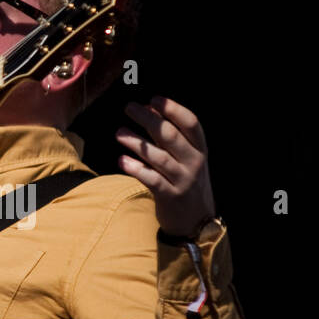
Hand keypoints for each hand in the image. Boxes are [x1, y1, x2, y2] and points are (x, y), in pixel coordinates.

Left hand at [116, 95, 215, 237]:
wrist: (196, 220)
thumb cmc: (185, 180)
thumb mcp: (186, 157)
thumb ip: (169, 134)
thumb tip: (149, 107)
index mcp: (200, 149)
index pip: (191, 123)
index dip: (173, 108)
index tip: (154, 98)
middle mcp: (194, 162)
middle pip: (171, 136)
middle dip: (149, 119)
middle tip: (129, 108)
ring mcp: (183, 180)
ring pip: (158, 157)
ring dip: (137, 143)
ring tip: (119, 133)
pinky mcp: (170, 197)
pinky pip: (152, 180)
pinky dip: (136, 169)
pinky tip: (122, 161)